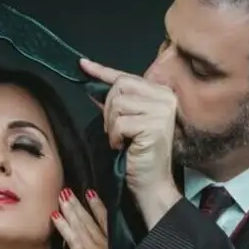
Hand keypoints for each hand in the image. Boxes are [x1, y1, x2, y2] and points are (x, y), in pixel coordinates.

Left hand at [52, 188, 110, 248]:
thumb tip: (105, 240)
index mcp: (114, 242)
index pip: (105, 219)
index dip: (97, 205)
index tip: (90, 192)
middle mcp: (102, 241)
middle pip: (88, 219)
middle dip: (77, 204)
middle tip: (66, 190)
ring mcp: (92, 248)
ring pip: (79, 225)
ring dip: (69, 210)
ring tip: (61, 197)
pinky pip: (71, 238)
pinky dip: (63, 226)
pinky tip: (55, 216)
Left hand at [79, 58, 176, 194]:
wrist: (152, 184)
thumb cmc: (139, 156)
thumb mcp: (125, 124)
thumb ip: (114, 104)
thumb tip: (93, 87)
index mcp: (162, 93)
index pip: (126, 77)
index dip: (102, 71)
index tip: (82, 64)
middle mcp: (166, 97)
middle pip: (119, 87)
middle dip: (108, 110)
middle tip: (115, 131)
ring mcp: (162, 110)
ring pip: (118, 103)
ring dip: (112, 126)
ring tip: (121, 140)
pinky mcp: (154, 125)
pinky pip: (120, 122)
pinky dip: (115, 137)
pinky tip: (123, 147)